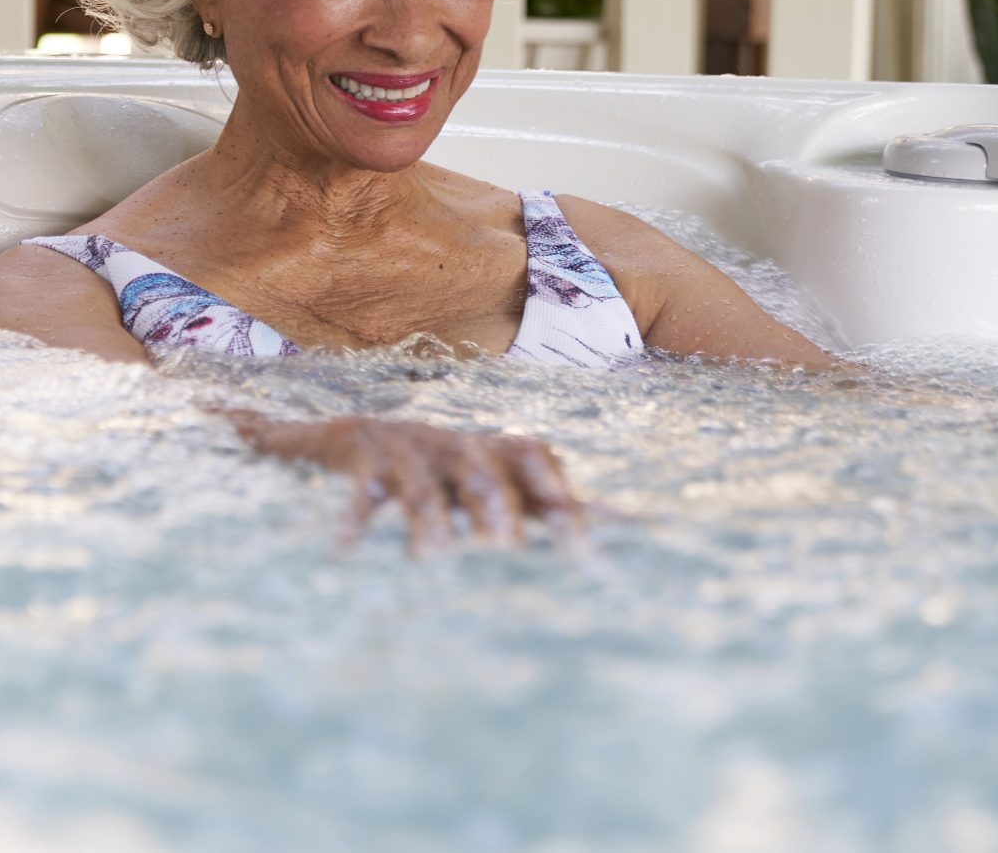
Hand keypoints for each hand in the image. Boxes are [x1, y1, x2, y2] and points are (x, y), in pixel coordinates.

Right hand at [224, 411, 584, 551]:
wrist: (365, 435)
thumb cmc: (456, 472)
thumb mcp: (509, 483)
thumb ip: (567, 505)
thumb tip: (652, 525)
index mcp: (500, 452)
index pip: (535, 460)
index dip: (556, 495)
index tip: (579, 546)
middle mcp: (460, 446)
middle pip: (483, 476)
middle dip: (494, 513)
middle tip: (506, 555)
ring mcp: (411, 452)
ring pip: (423, 490)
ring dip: (428, 525)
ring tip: (433, 562)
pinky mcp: (363, 460)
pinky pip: (360, 493)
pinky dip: (353, 520)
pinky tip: (345, 550)